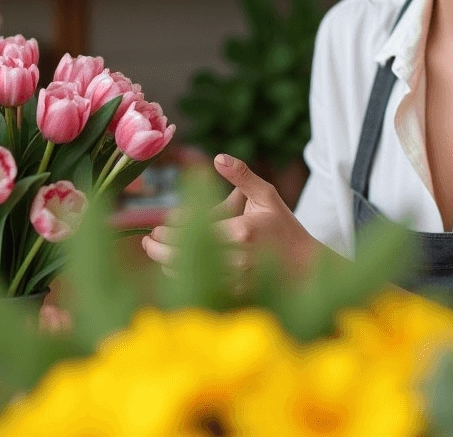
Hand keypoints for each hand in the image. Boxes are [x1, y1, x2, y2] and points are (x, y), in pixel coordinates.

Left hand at [142, 154, 318, 284]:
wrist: (304, 263)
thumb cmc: (282, 224)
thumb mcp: (266, 194)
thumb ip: (241, 175)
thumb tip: (217, 157)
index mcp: (243, 231)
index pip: (197, 231)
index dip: (172, 231)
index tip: (158, 227)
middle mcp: (239, 258)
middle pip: (188, 256)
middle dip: (161, 249)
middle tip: (148, 241)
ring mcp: (238, 280)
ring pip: (193, 276)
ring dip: (168, 265)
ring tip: (155, 253)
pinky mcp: (237, 294)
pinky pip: (202, 289)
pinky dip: (185, 279)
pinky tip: (173, 269)